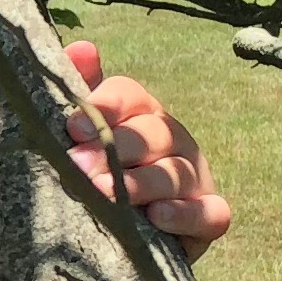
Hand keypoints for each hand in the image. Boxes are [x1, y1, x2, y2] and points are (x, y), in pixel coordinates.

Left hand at [63, 38, 231, 261]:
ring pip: (174, 173)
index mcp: (141, 113)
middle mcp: (173, 139)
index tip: (72, 127)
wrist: (130, 233)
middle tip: (77, 166)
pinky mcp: (209, 216)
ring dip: (140, 183)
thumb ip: (80, 90)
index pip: (129, 95)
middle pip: (151, 133)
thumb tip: (80, 47)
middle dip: (114, 148)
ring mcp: (195, 176)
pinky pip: (209, 212)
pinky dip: (185, 214)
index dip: (103, 107)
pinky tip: (157, 217)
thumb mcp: (86, 134)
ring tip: (106, 195)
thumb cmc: (103, 173)